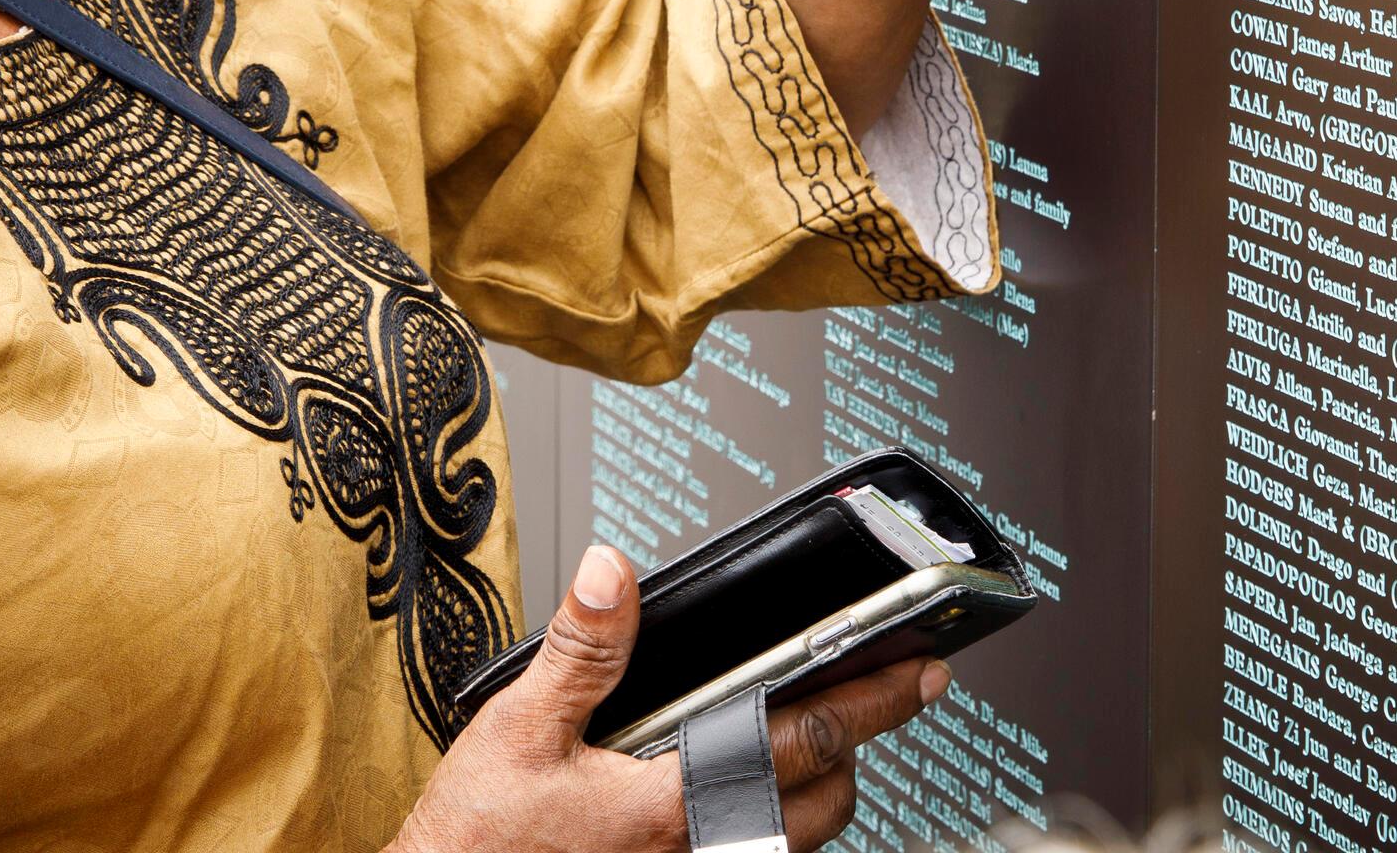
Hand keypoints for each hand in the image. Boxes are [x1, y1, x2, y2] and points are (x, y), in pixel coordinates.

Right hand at [390, 545, 947, 852]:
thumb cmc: (474, 846)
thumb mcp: (518, 731)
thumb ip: (580, 650)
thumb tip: (613, 572)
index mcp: (673, 804)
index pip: (806, 742)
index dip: (873, 698)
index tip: (922, 668)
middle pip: (823, 803)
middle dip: (854, 748)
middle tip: (870, 691)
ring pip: (792, 841)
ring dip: (810, 790)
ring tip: (802, 734)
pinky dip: (763, 823)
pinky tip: (732, 787)